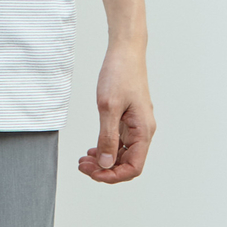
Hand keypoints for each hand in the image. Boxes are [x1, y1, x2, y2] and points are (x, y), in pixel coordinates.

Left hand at [78, 43, 155, 182]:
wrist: (125, 51)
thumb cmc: (120, 73)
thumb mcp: (108, 106)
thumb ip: (107, 137)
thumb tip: (106, 164)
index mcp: (143, 131)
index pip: (133, 167)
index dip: (113, 175)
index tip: (94, 173)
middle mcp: (143, 131)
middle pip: (127, 163)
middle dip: (105, 169)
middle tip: (83, 166)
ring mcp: (136, 125)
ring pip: (122, 153)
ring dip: (104, 160)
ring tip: (84, 160)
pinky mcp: (129, 118)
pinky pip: (120, 141)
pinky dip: (106, 147)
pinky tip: (93, 149)